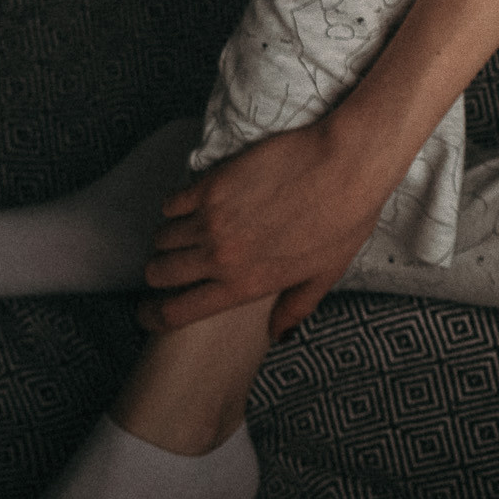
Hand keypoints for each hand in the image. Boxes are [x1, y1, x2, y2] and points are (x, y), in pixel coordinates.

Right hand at [143, 118, 394, 338]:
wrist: (348, 162)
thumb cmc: (346, 216)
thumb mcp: (326, 272)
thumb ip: (296, 306)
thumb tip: (278, 335)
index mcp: (245, 284)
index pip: (175, 314)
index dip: (153, 317)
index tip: (150, 312)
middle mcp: (220, 256)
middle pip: (157, 273)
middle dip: (163, 271)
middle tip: (179, 262)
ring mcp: (212, 220)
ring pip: (160, 237)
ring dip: (172, 236)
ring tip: (195, 228)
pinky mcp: (211, 185)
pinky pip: (171, 202)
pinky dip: (178, 204)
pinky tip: (199, 200)